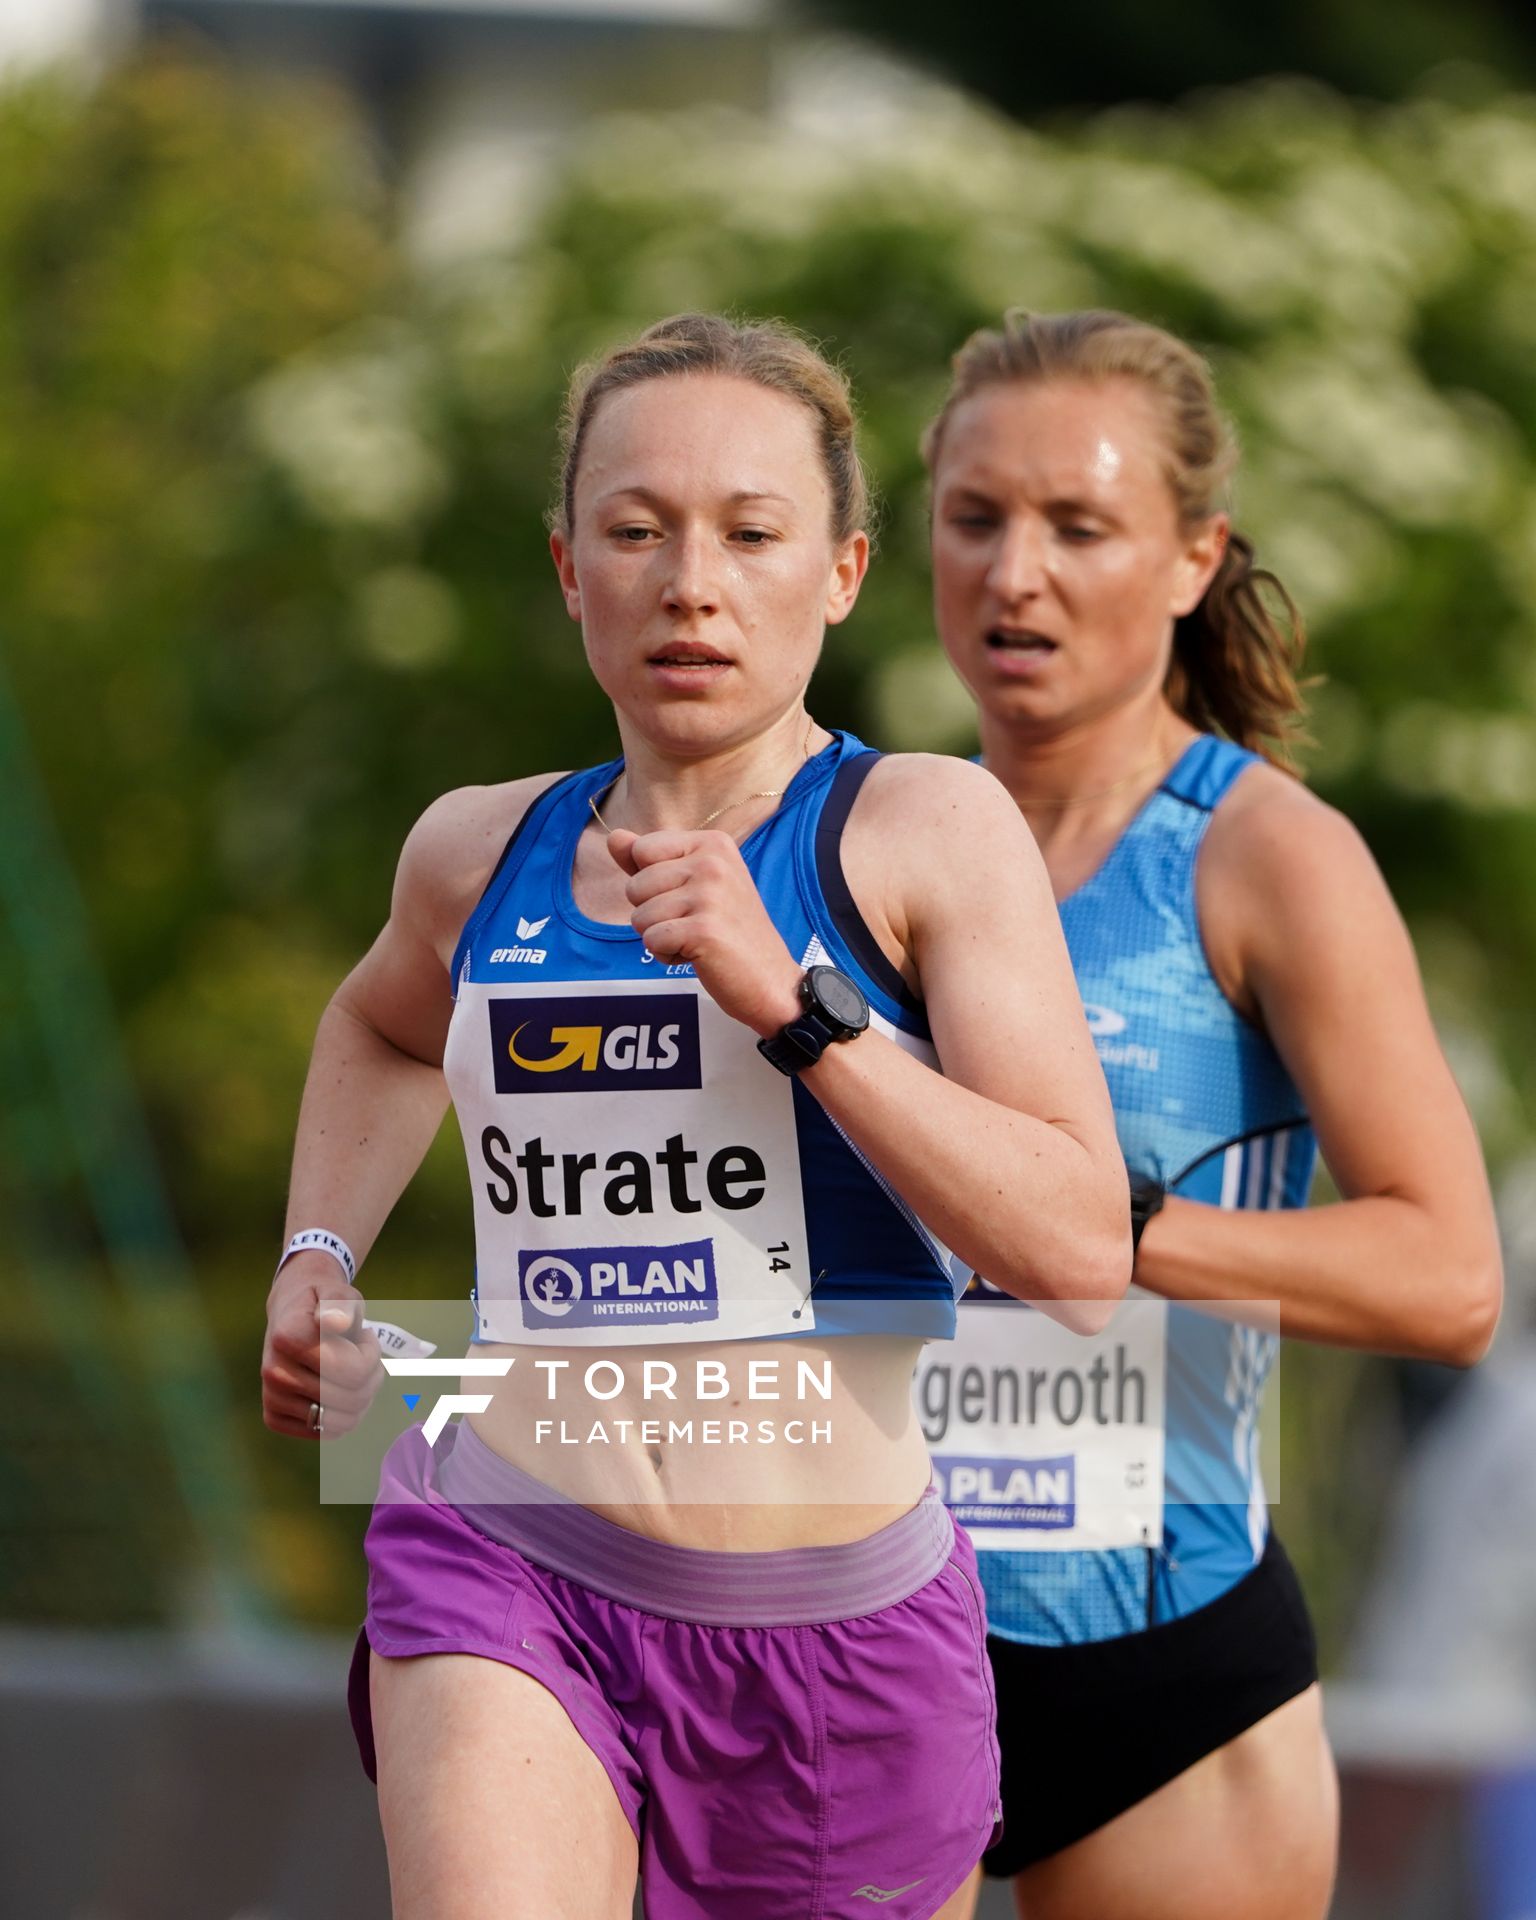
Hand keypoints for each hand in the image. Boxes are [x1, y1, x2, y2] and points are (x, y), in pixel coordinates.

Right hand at [261, 1254, 383, 1440]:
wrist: (289, 1313)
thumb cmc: (322, 1304)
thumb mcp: (340, 1293)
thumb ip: (342, 1304)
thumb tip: (335, 1322)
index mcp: (288, 1337)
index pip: (352, 1370)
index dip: (371, 1355)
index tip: (364, 1336)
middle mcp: (274, 1371)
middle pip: (351, 1399)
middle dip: (371, 1377)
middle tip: (364, 1355)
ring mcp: (271, 1397)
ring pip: (341, 1422)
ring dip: (361, 1399)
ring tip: (354, 1373)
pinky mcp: (273, 1417)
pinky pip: (324, 1433)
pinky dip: (341, 1415)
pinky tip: (337, 1389)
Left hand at [607, 827, 803, 1037]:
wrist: (771, 979)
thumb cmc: (730, 932)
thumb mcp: (693, 885)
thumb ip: (649, 861)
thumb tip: (613, 837)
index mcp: (713, 843)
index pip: (641, 849)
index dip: (651, 883)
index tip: (688, 897)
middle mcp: (712, 862)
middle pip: (635, 886)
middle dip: (653, 914)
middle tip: (696, 924)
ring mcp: (710, 894)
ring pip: (639, 916)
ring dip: (661, 938)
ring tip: (698, 940)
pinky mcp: (703, 929)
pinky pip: (651, 941)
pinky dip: (667, 956)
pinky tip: (699, 955)